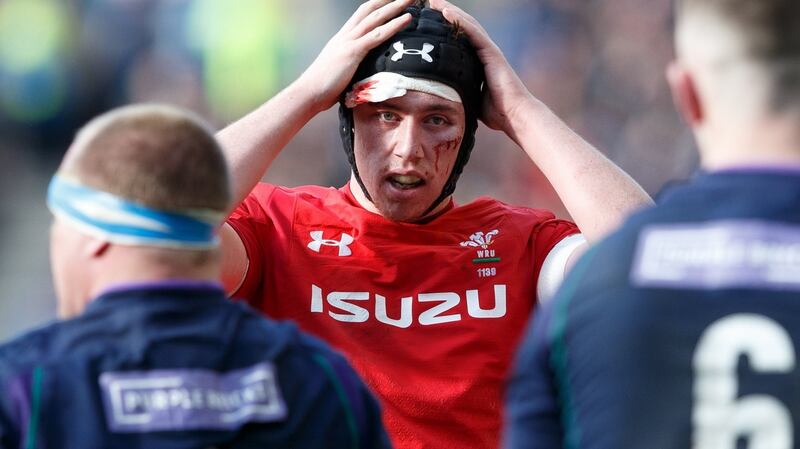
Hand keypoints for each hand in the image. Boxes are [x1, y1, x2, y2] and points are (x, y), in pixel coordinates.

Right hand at [297, 0, 414, 113]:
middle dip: (389, 0)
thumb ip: (352, 65)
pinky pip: (377, 35)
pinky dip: (394, 25)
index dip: (377, 5)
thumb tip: (365, 72)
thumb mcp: (340, 70)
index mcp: (342, 38)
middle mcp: (345, 35)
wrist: (308, 92)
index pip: (362, 14)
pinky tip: (407, 19)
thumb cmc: (323, 87)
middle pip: (370, 9)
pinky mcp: (352, 52)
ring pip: (376, 18)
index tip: (391, 0)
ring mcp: (349, 42)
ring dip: (396, 6)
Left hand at [429, 0, 533, 133]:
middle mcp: (484, 52)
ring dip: (449, 11)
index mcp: (478, 62)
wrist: (514, 116)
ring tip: (433, 1)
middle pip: (462, 27)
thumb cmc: (497, 113)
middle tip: (428, 2)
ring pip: (467, 25)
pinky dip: (460, 21)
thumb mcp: (471, 99)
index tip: (428, 20)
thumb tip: (441, 98)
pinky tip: (446, 12)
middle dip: (445, 13)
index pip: (459, 39)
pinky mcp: (492, 53)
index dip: (445, 27)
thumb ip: (459, 93)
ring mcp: (489, 50)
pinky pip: (473, 33)